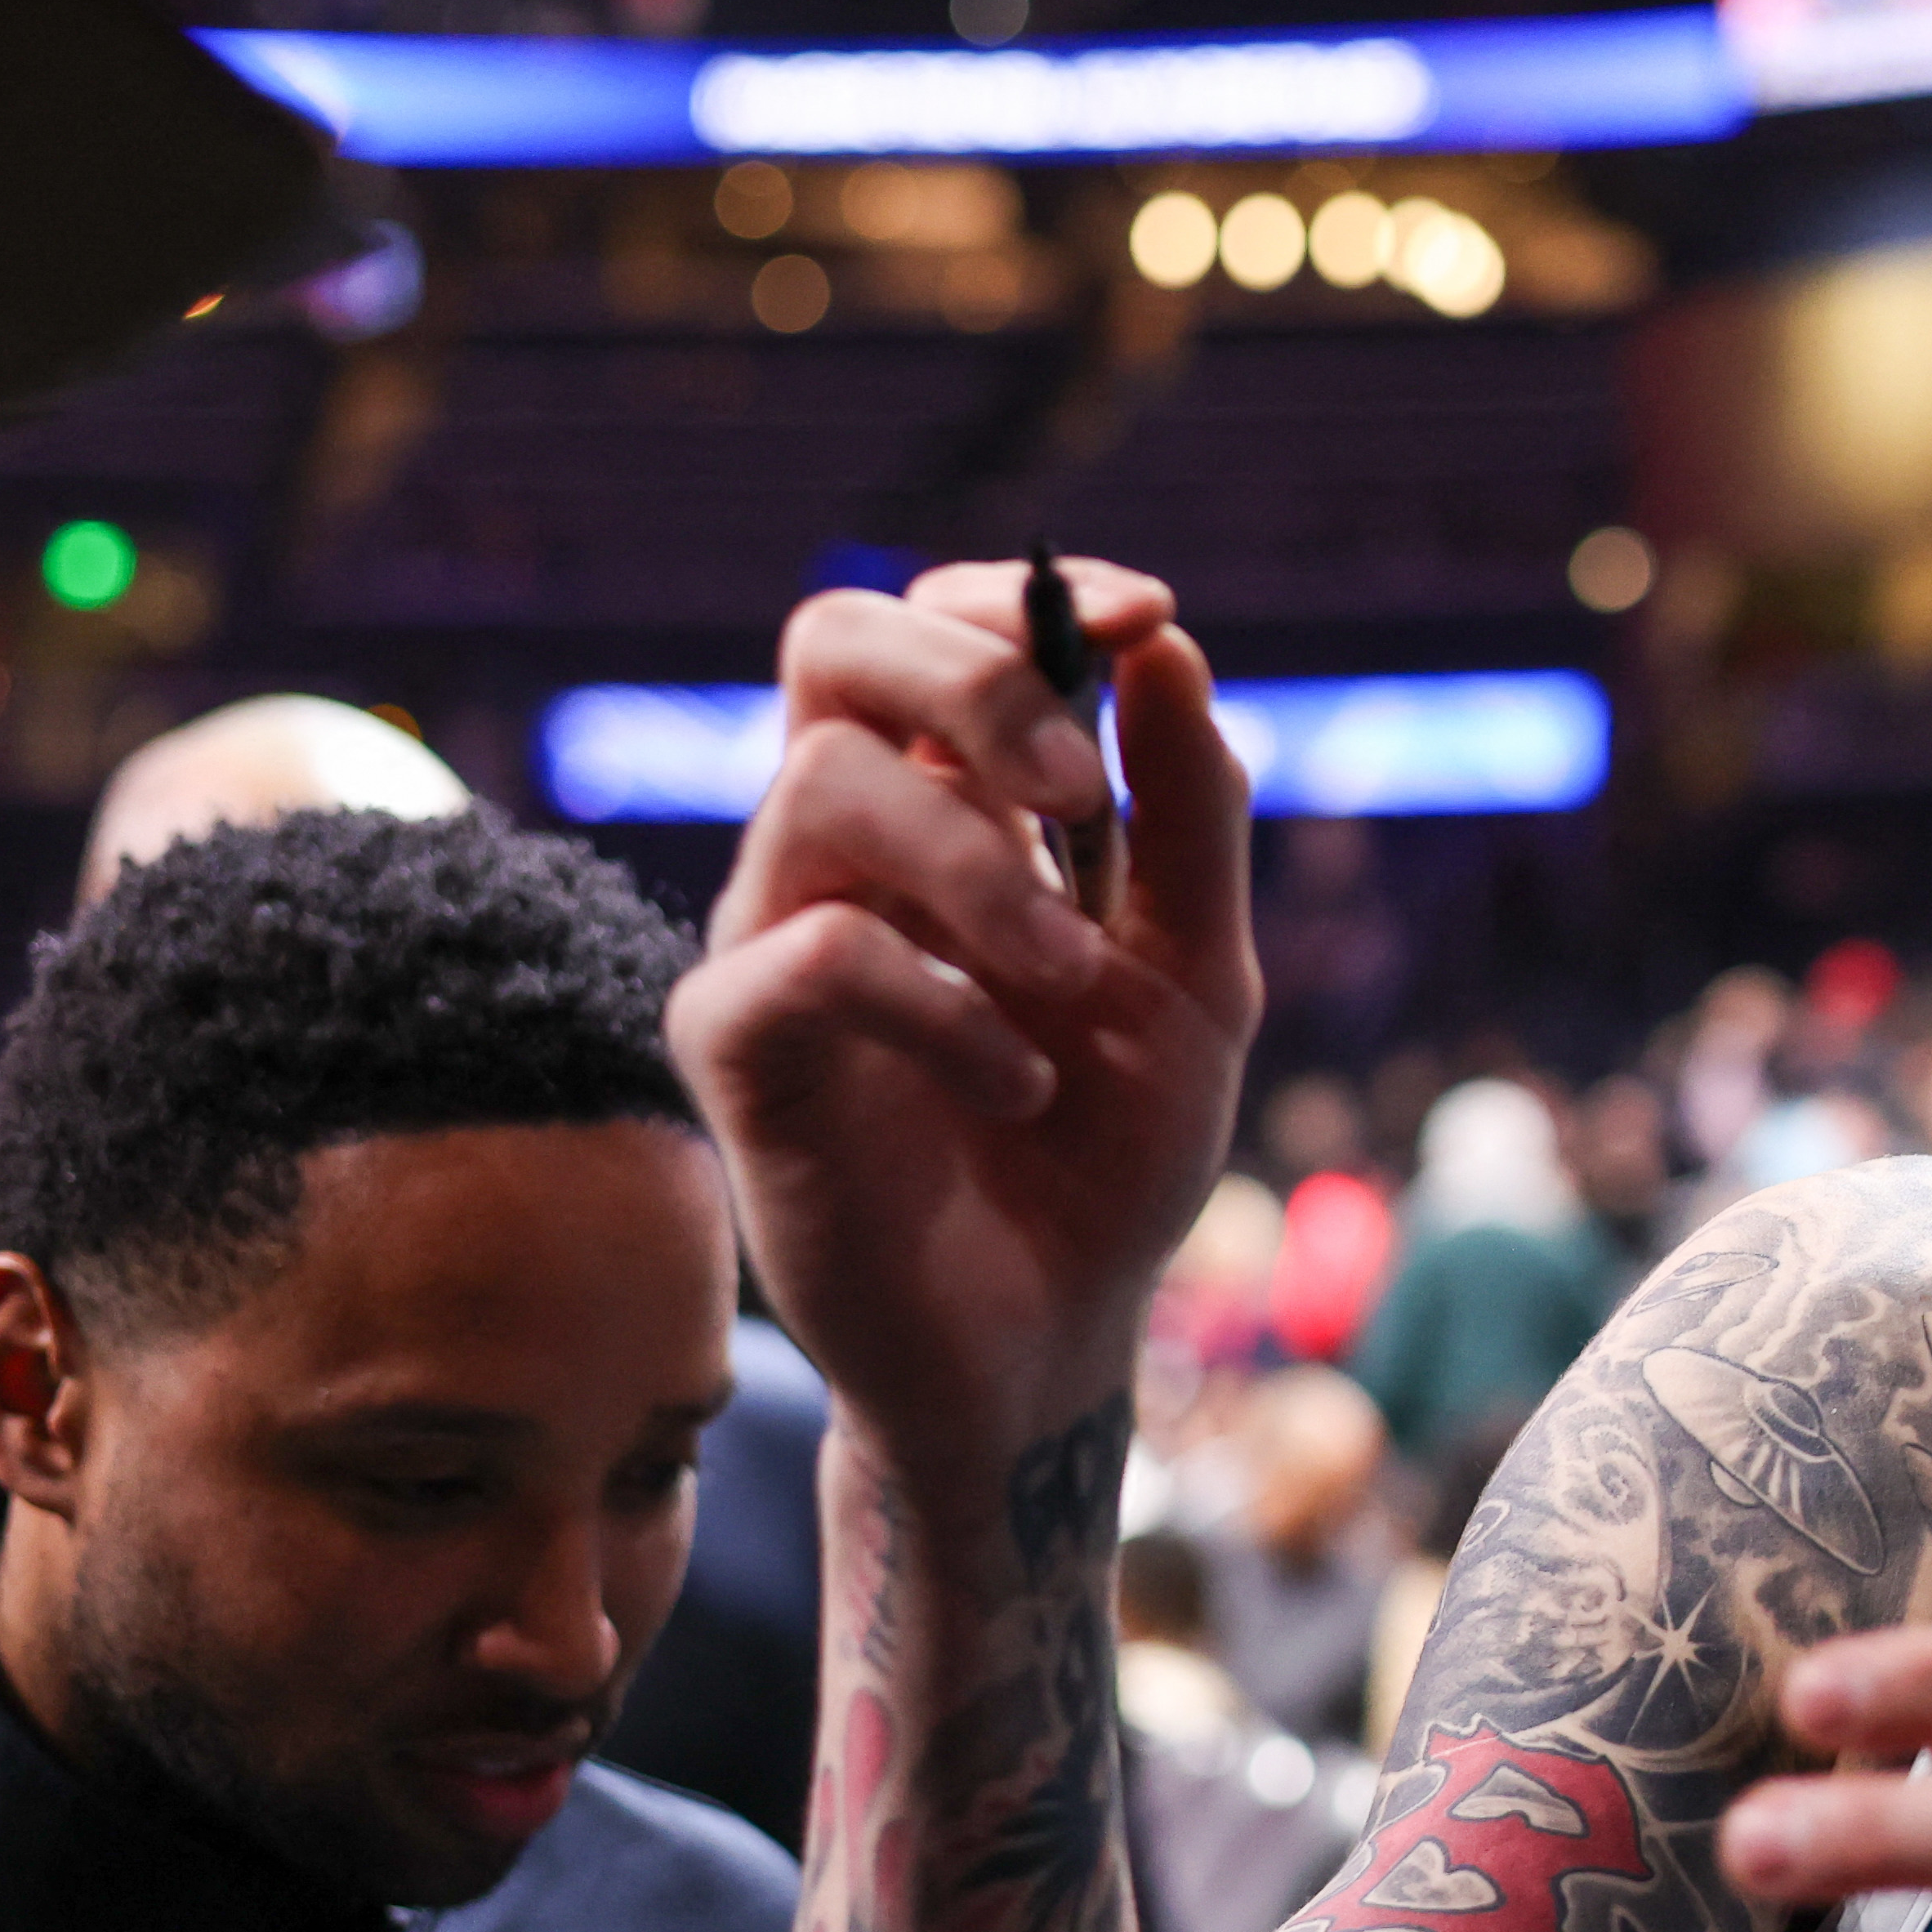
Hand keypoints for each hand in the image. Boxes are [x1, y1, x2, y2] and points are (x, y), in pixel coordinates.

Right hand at [666, 560, 1260, 1477]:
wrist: (1057, 1334)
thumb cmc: (1112, 1152)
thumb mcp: (1200, 980)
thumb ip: (1190, 822)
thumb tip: (1168, 648)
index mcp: (947, 811)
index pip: (928, 628)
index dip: (1018, 597)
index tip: (1139, 616)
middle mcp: (841, 850)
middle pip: (827, 642)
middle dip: (971, 677)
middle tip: (1080, 787)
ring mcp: (773, 937)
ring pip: (824, 788)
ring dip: (983, 874)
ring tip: (1072, 986)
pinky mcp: (731, 1048)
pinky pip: (807, 955)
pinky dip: (943, 1006)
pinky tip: (1020, 1082)